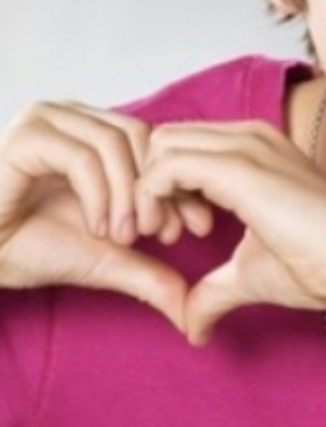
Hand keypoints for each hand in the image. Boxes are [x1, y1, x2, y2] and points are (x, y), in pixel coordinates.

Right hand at [0, 102, 211, 329]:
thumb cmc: (30, 247)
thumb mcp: (106, 260)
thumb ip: (149, 272)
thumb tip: (190, 308)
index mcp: (96, 134)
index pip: (158, 143)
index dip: (182, 183)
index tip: (198, 228)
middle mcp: (75, 118)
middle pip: (144, 137)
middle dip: (160, 190)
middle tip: (160, 235)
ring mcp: (48, 120)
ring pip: (117, 142)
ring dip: (129, 196)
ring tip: (123, 237)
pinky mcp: (26, 136)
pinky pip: (83, 156)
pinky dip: (100, 195)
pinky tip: (98, 228)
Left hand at [137, 119, 325, 344]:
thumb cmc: (316, 268)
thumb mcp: (250, 271)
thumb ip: (213, 287)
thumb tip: (191, 326)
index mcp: (253, 148)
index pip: (182, 145)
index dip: (166, 187)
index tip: (173, 234)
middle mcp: (248, 136)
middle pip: (165, 139)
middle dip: (150, 184)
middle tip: (163, 235)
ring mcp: (244, 146)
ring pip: (161, 146)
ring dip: (147, 192)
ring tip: (166, 237)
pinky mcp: (239, 167)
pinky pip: (166, 166)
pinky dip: (150, 198)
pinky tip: (168, 235)